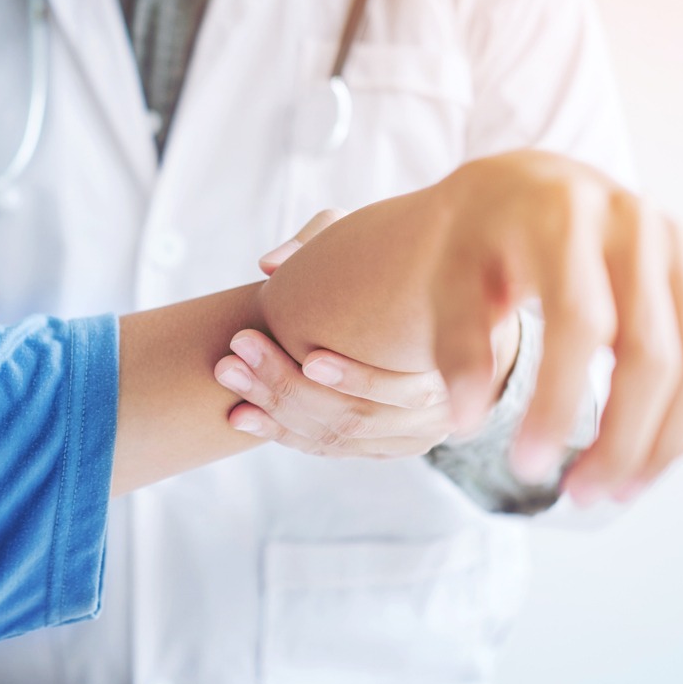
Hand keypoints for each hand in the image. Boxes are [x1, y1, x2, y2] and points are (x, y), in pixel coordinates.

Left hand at [214, 210, 519, 458]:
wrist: (444, 307)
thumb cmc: (406, 261)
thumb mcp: (377, 235)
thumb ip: (323, 237)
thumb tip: (270, 264)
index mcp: (453, 363)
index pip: (404, 387)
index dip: (357, 377)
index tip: (311, 358)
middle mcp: (437, 413)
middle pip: (357, 416)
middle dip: (289, 385)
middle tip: (240, 345)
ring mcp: (409, 437)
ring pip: (334, 436)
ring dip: (274, 406)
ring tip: (229, 372)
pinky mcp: (381, 447)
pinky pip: (326, 447)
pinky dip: (280, 431)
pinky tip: (239, 415)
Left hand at [420, 152, 682, 501]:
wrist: (520, 189)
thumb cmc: (474, 242)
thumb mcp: (445, 280)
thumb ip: (456, 344)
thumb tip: (466, 419)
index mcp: (564, 214)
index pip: (578, 321)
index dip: (557, 401)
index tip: (529, 466)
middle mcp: (637, 224)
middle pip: (654, 352)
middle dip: (622, 438)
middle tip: (580, 495)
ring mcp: (680, 248)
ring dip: (665, 441)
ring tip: (614, 490)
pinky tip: (648, 456)